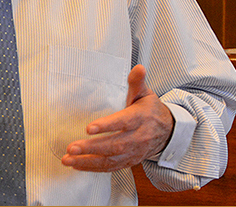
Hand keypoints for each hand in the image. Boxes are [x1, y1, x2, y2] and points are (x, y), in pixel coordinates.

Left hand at [60, 65, 174, 171]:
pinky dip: (93, 168)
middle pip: (114, 145)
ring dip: (88, 161)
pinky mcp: (129, 161)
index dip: (107, 126)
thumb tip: (138, 68)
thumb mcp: (146, 94)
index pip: (123, 122)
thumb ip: (137, 83)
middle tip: (72, 148)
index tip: (89, 128)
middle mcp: (137, 138)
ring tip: (69, 159)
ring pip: (110, 160)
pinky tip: (77, 165)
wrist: (167, 132)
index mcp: (140, 118)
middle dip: (91, 148)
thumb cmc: (150, 111)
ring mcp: (133, 152)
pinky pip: (110, 168)